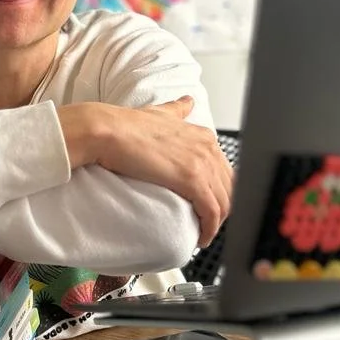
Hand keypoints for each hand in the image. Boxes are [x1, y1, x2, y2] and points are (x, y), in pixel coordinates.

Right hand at [58, 97, 233, 246]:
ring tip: (203, 234)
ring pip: (225, 203)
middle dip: (222, 209)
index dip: (221, 192)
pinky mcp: (192, 179)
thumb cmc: (126, 125)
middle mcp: (208, 147)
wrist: (108, 131)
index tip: (211, 205)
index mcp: (203, 135)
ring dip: (217, 223)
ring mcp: (202, 163)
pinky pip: (212, 211)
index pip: (226, 171)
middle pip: (231, 188)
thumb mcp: (160, 113)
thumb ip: (177, 110)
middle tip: (207, 223)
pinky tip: (202, 237)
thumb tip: (188, 102)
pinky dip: (210, 229)